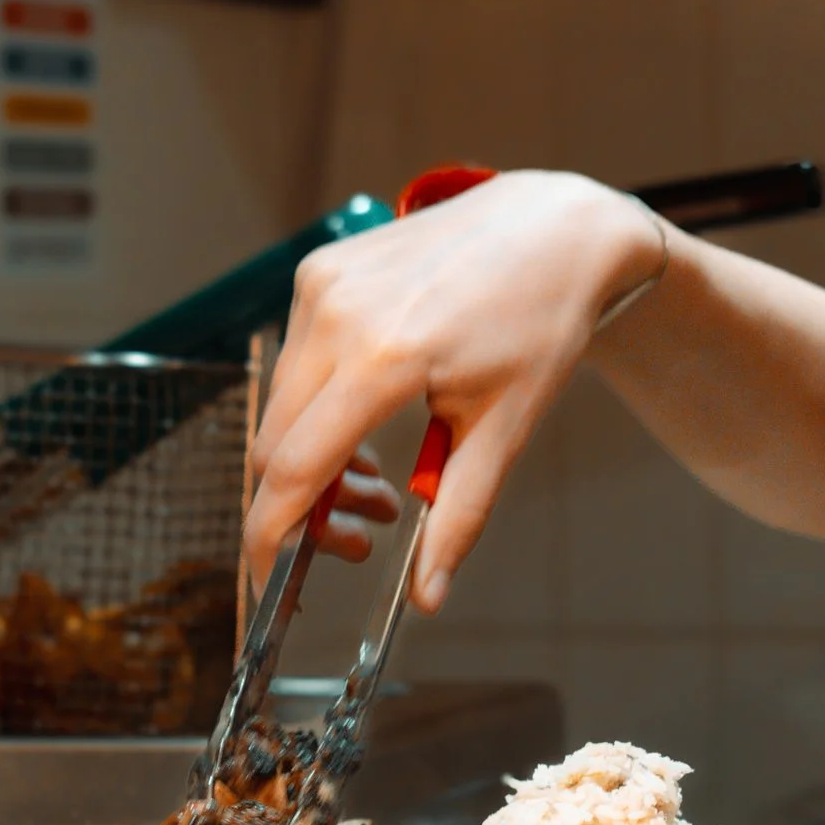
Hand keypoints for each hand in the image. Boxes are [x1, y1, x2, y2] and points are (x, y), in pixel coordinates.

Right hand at [244, 171, 652, 603]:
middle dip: (302, 508)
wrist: (552, 228)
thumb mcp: (507, 428)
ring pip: (280, 406)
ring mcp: (321, 284)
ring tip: (377, 485)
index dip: (272, 539)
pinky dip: (316, 407)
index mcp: (385, 358)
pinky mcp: (318, 268)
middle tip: (358, 541)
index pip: (294, 470)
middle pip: (275, 444)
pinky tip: (366, 420)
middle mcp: (337, 315)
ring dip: (311, 459)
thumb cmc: (541, 323)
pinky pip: (294, 360)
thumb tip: (429, 596)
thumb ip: (460, 516)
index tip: (274, 586)